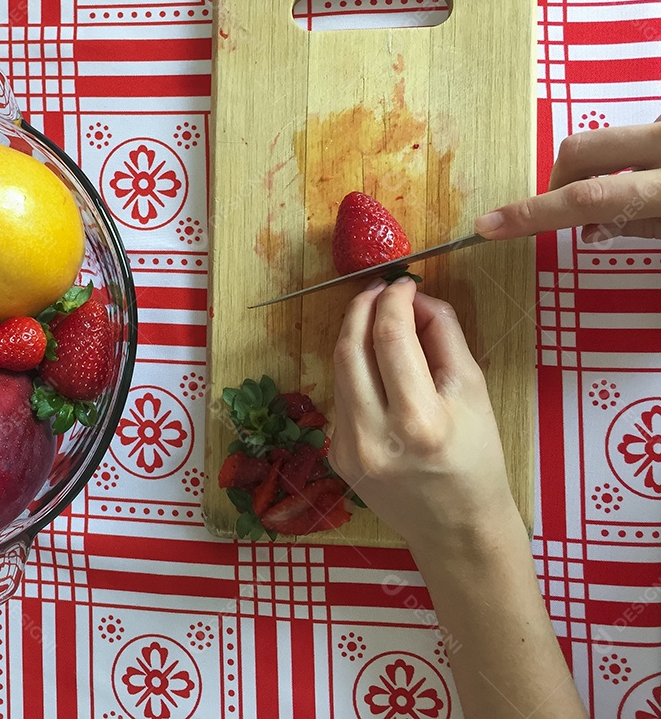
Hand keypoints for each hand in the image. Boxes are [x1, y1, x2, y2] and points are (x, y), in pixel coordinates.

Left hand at [329, 278, 518, 550]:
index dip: (394, 300)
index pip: (392, 338)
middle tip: (379, 290)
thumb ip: (443, 335)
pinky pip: (342, 396)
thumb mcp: (474, 392)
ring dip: (356, 336)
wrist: (456, 528)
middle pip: (350, 348)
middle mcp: (375, 436)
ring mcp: (348, 448)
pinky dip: (356, 371)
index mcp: (419, 421)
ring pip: (339, 370)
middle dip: (362, 308)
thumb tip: (414, 297)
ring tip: (379, 319)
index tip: (402, 283)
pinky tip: (376, 366)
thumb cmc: (477, 459)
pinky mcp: (336, 455)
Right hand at [474, 116, 660, 241]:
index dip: (531, 213)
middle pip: (577, 151)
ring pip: (602, 138)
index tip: (489, 226)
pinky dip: (628, 156)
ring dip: (600, 169)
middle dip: (559, 182)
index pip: (584, 199)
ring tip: (630, 189)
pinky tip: (653, 170)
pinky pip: (631, 131)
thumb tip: (590, 229)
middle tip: (572, 208)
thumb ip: (637, 227)